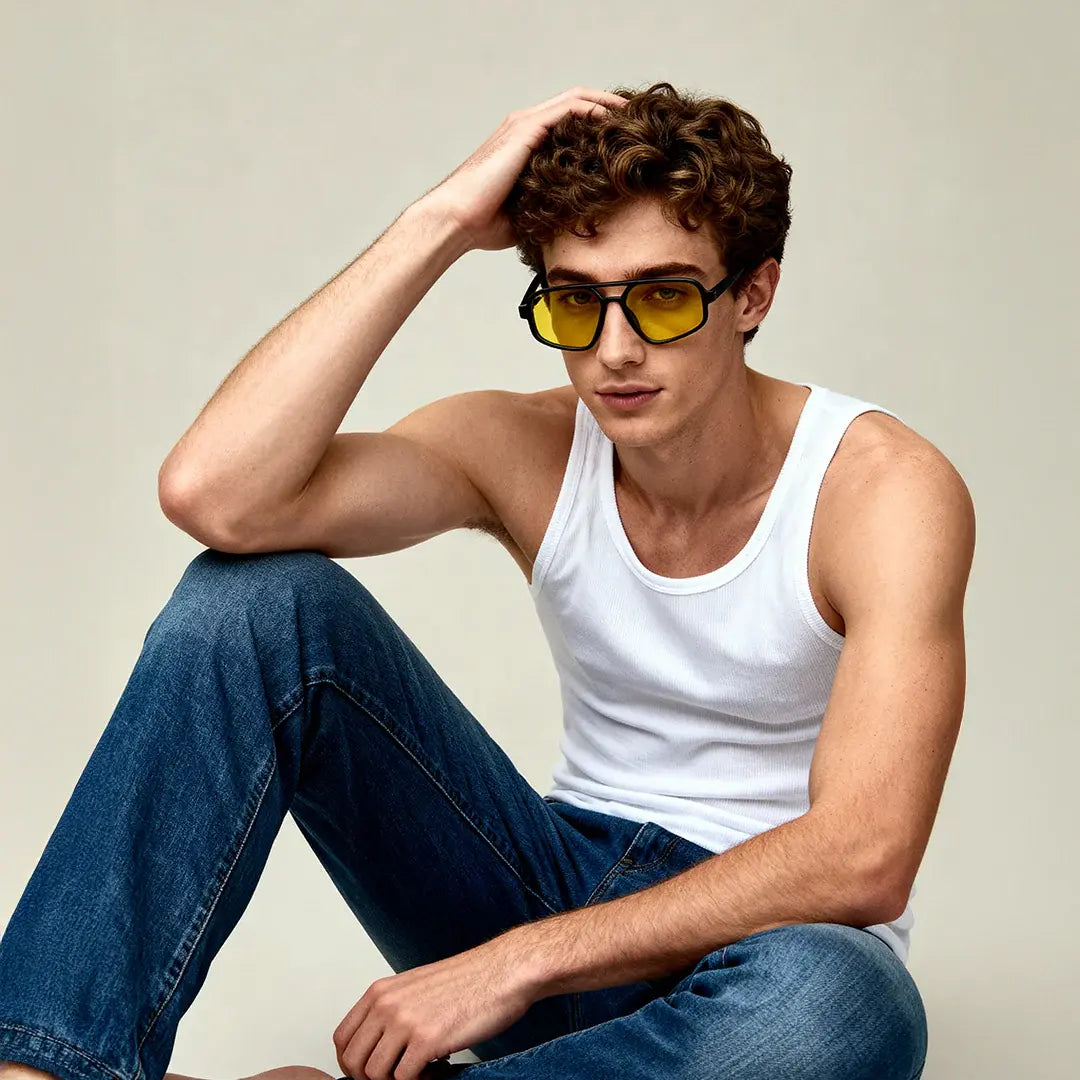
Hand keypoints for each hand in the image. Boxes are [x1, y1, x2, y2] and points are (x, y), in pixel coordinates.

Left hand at [332, 935, 538, 1079]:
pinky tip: (436, 1071)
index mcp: (381, 991)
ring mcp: (405, 1022)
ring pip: (375, 1074)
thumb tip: (376, 1046)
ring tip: (420, 1072)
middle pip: (352, 1061)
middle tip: (395, 1077)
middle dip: (371, 1078)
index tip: (369, 1071)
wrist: (502, 972)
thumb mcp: (415, 987)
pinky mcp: (427, 1041)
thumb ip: (390, 1010)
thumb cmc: (467, 980)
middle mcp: (387, 1005)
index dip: (351, 1063)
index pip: (342, 1038)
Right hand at [418, 85, 627, 253]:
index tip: (626, 138)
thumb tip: (574, 222)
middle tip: (640, 121)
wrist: (458, 219)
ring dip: (609, 104)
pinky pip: (570, 109)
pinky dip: (596, 110)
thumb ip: (550, 204)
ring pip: (578, 99)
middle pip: (578, 103)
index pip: (570, 121)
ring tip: (636, 117)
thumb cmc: (485, 223)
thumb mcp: (529, 211)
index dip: (599, 124)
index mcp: (525, 143)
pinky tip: (616, 122)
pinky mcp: (526, 129)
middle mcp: (525, 126)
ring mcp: (525, 124)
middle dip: (610, 108)